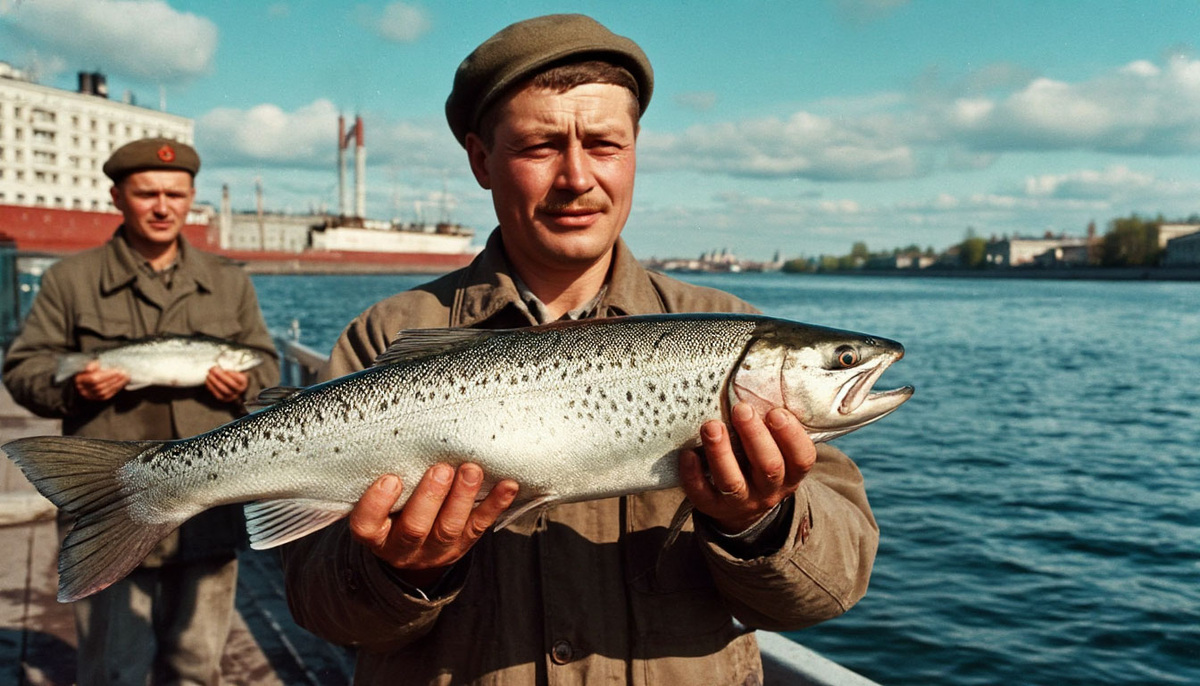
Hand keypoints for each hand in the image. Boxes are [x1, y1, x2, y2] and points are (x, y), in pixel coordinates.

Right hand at [74, 360, 129, 400]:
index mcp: (79, 379)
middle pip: (100, 386)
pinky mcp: (97, 399)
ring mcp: (89, 396)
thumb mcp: (92, 364)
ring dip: (117, 384)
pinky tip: (122, 383)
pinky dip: (116, 389)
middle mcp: (83, 389)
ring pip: (104, 392)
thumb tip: (89, 368)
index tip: (117, 370)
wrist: (91, 375)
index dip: (107, 375)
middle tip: (124, 373)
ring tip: (125, 377)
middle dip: (114, 379)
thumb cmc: (93, 368)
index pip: (94, 379)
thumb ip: (93, 365)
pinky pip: (107, 396)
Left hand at [206, 367, 248, 403]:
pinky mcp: (225, 399)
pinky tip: (207, 381)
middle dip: (221, 376)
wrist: (231, 384)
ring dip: (215, 382)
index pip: (239, 378)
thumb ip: (228, 368)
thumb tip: (217, 368)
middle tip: (213, 369)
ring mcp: (232, 396)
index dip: (232, 374)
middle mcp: (240, 390)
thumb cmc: (231, 374)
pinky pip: (218, 395)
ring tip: (209, 375)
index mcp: (243, 381)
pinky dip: (212, 388)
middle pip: (231, 384)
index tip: (224, 369)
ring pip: (224, 390)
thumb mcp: (233, 369)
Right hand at [348, 463, 518, 587]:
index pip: (367, 525)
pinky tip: (508, 485)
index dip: (377, 504)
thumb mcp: (379, 503)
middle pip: (414, 528)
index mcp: (376, 534)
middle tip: (441, 469)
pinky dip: (495, 504)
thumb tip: (397, 435)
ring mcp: (435, 550)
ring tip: (471, 470)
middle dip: (430, 497)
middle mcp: (403, 547)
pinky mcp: (463, 544)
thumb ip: (383, 479)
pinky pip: (480, 526)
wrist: (414, 549)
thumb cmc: (392, 511)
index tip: (391, 478)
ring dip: (462, 497)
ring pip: (448, 528)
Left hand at [679, 403, 816, 533]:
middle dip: (754, 436)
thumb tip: (762, 385)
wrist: (743, 510)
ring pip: (733, 482)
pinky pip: (702, 494)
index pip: (802, 458)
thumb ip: (773, 428)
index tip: (776, 412)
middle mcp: (769, 490)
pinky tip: (688, 453)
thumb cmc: (759, 464)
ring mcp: (741, 502)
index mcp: (790, 473)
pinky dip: (693, 474)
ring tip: (711, 426)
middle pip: (769, 467)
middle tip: (741, 409)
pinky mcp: (713, 507)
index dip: (791, 435)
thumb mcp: (776, 451)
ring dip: (721, 453)